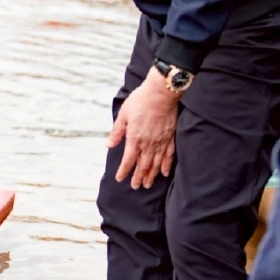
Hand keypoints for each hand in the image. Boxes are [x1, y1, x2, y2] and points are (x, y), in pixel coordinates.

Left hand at [106, 67, 178, 188]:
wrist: (161, 93)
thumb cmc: (140, 100)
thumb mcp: (123, 114)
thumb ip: (117, 132)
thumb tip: (109, 145)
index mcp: (134, 138)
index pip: (128, 160)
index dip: (124, 171)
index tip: (120, 179)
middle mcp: (148, 143)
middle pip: (143, 165)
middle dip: (138, 177)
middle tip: (135, 186)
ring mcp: (161, 142)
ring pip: (155, 164)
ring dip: (151, 175)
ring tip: (147, 184)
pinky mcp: (170, 137)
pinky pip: (169, 156)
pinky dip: (166, 166)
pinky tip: (164, 173)